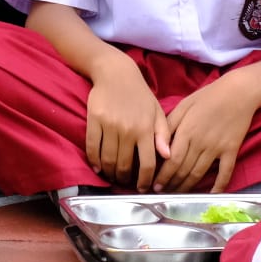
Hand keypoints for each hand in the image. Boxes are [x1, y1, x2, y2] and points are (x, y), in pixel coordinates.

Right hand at [84, 53, 170, 191]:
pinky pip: (93, 147)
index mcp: (146, 129)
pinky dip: (94, 161)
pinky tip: (97, 167)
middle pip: (125, 165)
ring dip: (110, 173)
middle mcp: (128, 129)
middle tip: (125, 183)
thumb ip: (163, 135)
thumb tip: (167, 157)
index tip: (144, 188)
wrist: (116, 73)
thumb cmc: (140, 95)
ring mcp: (110, 125)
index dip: (145, 180)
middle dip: (125, 179)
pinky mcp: (94, 120)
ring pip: (108, 159)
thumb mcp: (157, 112)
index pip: (147, 163)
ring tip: (112, 176)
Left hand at [156, 76, 254, 192]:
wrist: (238, 92)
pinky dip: (218, 185)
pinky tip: (211, 195)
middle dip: (171, 184)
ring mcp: (217, 147)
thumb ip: (169, 125)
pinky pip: (225, 172)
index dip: (162, 175)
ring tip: (178, 194)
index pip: (171, 160)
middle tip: (163, 193)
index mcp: (186, 131)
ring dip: (187, 187)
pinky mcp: (232, 150)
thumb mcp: (183, 105)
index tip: (154, 185)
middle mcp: (200, 142)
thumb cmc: (207, 96)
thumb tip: (157, 145)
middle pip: (183, 170)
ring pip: (199, 173)